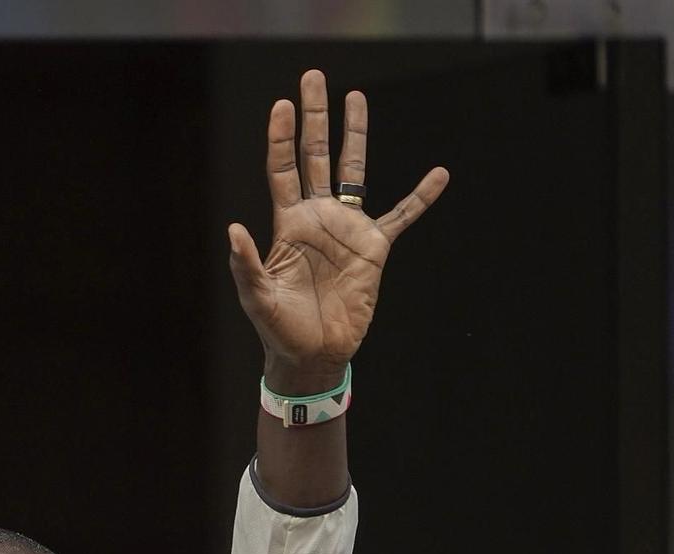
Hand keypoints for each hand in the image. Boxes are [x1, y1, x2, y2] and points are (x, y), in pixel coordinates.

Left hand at [228, 71, 447, 392]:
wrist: (313, 354)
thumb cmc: (278, 328)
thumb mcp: (256, 297)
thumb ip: (245, 264)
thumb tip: (234, 230)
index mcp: (288, 224)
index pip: (283, 169)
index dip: (281, 138)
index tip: (281, 106)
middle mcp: (317, 217)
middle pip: (316, 156)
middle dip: (315, 118)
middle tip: (313, 78)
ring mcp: (346, 229)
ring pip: (353, 172)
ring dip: (355, 135)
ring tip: (355, 99)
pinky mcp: (373, 249)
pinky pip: (401, 216)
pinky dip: (420, 197)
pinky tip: (439, 174)